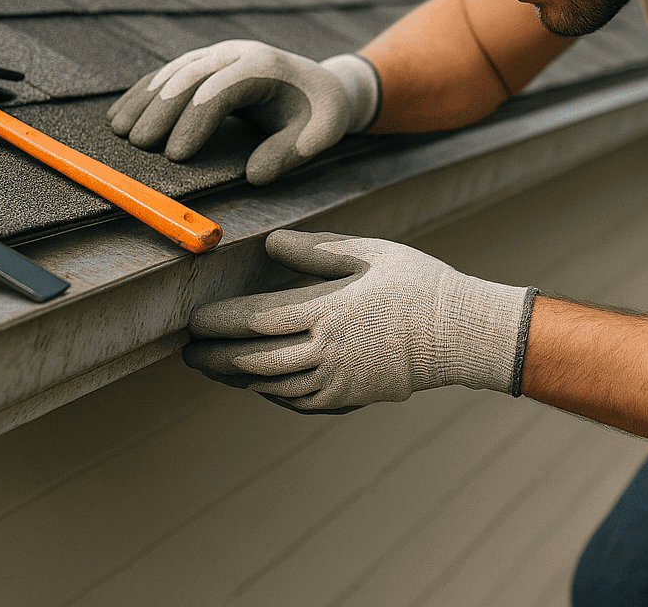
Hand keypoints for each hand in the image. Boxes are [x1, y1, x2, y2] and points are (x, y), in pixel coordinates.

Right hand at [107, 41, 379, 184]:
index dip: (195, 121)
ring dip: (144, 100)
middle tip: (139, 145)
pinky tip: (121, 113)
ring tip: (119, 130)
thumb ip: (290, 153)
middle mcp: (236, 53)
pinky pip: (169, 74)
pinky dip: (144, 92)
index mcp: (264, 66)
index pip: (222, 90)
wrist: (323, 84)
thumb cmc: (321, 112)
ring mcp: (218, 54)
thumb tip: (255, 175)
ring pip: (173, 72)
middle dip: (160, 110)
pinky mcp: (205, 61)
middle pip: (190, 76)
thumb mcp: (319, 134)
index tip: (176, 155)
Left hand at [183, 230, 536, 413]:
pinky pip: (295, 401)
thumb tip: (271, 245)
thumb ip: (315, 250)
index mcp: (327, 311)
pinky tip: (257, 383)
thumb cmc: (416, 284)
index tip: (195, 320)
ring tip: (213, 368)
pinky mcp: (347, 399)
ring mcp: (336, 381)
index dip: (219, 323)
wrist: (458, 333)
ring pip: (269, 386)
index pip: (255, 321)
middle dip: (214, 357)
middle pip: (252, 361)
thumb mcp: (368, 252)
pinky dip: (269, 392)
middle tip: (188, 352)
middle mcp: (325, 352)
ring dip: (235, 379)